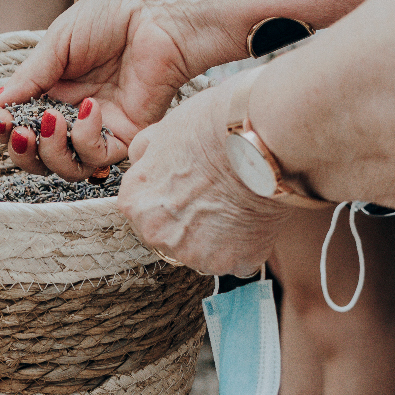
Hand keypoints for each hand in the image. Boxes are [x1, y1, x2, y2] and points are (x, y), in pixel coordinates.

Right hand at [0, 0, 242, 159]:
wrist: (157, 12)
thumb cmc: (112, 15)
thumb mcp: (58, 43)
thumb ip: (27, 78)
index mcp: (55, 90)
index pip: (21, 126)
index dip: (5, 130)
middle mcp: (75, 114)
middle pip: (39, 157)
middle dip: (21, 151)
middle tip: (18, 129)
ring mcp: (101, 128)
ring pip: (66, 167)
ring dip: (50, 150)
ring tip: (50, 119)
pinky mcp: (128, 135)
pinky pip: (98, 157)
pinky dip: (85, 137)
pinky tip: (89, 108)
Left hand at [119, 77, 290, 275]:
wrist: (258, 143)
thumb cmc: (214, 131)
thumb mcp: (162, 131)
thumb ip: (144, 154)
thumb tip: (141, 160)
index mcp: (136, 203)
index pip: (143, 211)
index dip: (169, 198)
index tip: (187, 189)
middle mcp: (157, 234)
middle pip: (170, 236)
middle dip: (190, 222)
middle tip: (214, 196)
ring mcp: (193, 253)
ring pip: (204, 251)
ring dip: (219, 236)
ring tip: (236, 204)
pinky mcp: (229, 262)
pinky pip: (237, 259)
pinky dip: (246, 244)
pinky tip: (252, 216)